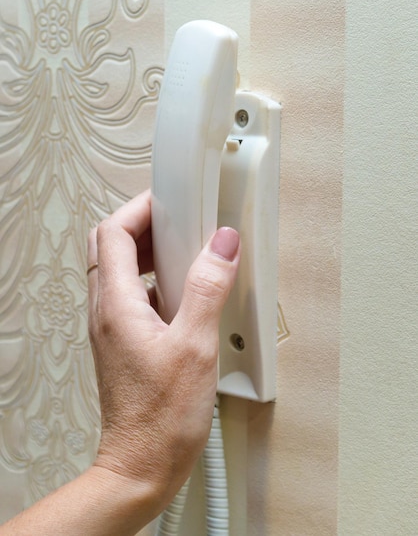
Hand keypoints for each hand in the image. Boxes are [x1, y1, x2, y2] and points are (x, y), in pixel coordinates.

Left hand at [87, 189, 239, 514]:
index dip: (140, 208)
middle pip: (109, 246)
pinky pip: (129, 295)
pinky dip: (152, 279)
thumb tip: (221, 244)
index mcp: (117, 305)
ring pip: (117, 269)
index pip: (113, 233)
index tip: (171, 200)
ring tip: (182, 249)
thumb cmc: (161, 419)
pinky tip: (182, 293)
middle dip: (141, 224)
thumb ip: (208, 289)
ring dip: (146, 251)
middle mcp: (106, 312)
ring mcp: (111, 328)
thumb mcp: (195, 347)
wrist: (141, 465)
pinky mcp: (122, 342)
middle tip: (176, 219)